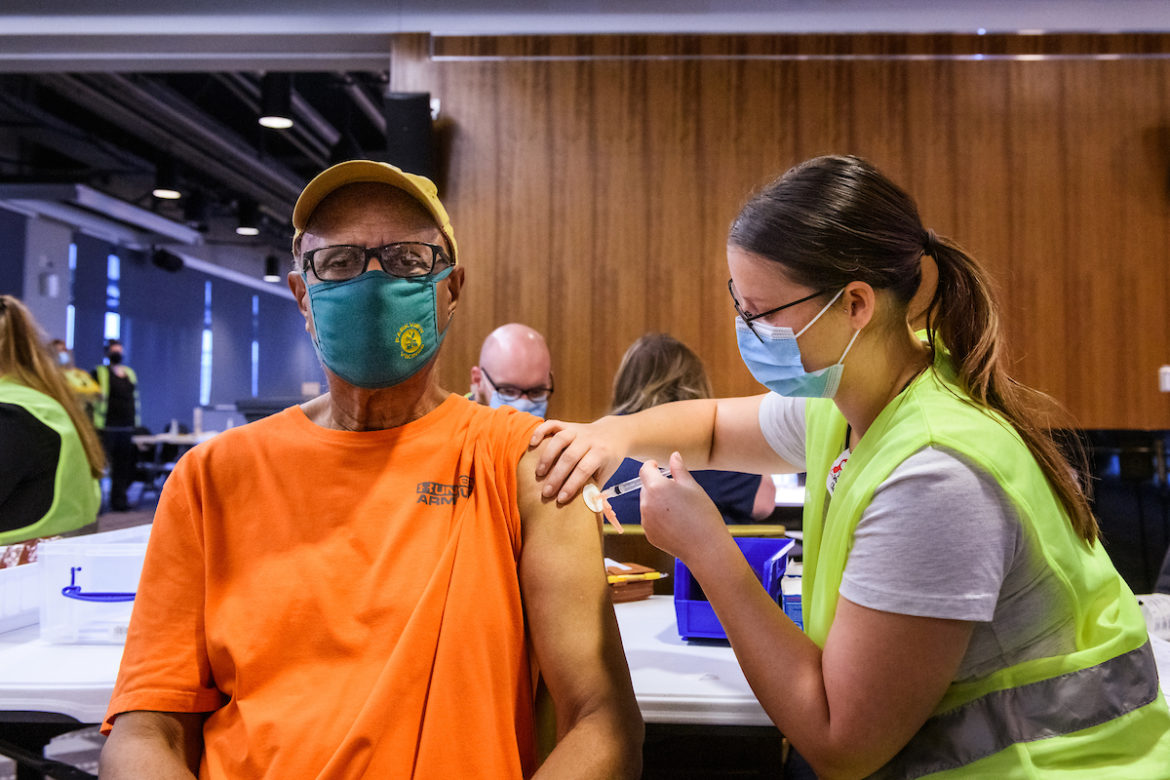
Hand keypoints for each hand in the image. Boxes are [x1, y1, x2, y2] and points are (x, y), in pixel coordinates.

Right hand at [530, 417, 630, 503]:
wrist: (615, 433)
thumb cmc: (608, 459)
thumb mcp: (607, 473)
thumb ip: (595, 487)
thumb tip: (582, 510)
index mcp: (601, 452)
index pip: (584, 469)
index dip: (571, 485)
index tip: (561, 499)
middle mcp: (589, 439)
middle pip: (569, 456)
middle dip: (557, 476)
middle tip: (546, 493)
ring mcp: (578, 429)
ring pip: (560, 439)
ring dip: (547, 457)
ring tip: (539, 474)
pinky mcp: (568, 424)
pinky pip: (552, 424)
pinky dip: (540, 432)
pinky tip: (532, 444)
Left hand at [639, 453, 729, 567]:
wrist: (705, 547)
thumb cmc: (702, 514)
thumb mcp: (692, 487)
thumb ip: (679, 469)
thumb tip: (674, 455)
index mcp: (656, 487)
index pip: (645, 470)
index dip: (651, 466)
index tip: (658, 466)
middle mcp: (646, 503)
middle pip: (646, 487)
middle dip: (657, 486)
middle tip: (678, 493)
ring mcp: (646, 521)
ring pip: (648, 504)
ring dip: (657, 502)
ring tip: (680, 511)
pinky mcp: (649, 534)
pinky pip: (650, 520)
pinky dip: (659, 518)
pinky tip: (677, 524)